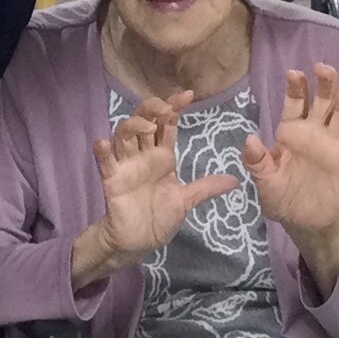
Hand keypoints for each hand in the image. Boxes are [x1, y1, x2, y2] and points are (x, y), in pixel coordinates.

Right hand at [76, 90, 241, 280]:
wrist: (139, 242)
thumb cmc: (160, 218)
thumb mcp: (187, 201)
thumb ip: (206, 188)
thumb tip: (235, 180)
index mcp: (162, 156)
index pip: (167, 125)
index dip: (174, 107)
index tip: (187, 95)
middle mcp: (143, 156)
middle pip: (144, 121)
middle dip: (152, 109)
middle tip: (166, 108)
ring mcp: (126, 166)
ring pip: (124, 135)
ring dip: (133, 126)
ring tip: (147, 127)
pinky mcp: (112, 180)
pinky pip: (106, 162)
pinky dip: (103, 151)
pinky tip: (103, 142)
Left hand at [241, 63, 338, 240]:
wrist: (300, 219)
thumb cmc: (279, 195)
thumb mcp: (264, 180)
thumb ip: (257, 161)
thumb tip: (250, 140)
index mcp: (291, 131)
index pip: (295, 103)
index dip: (296, 88)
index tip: (294, 73)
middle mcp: (314, 132)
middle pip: (323, 102)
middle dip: (325, 84)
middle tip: (324, 69)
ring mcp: (333, 145)